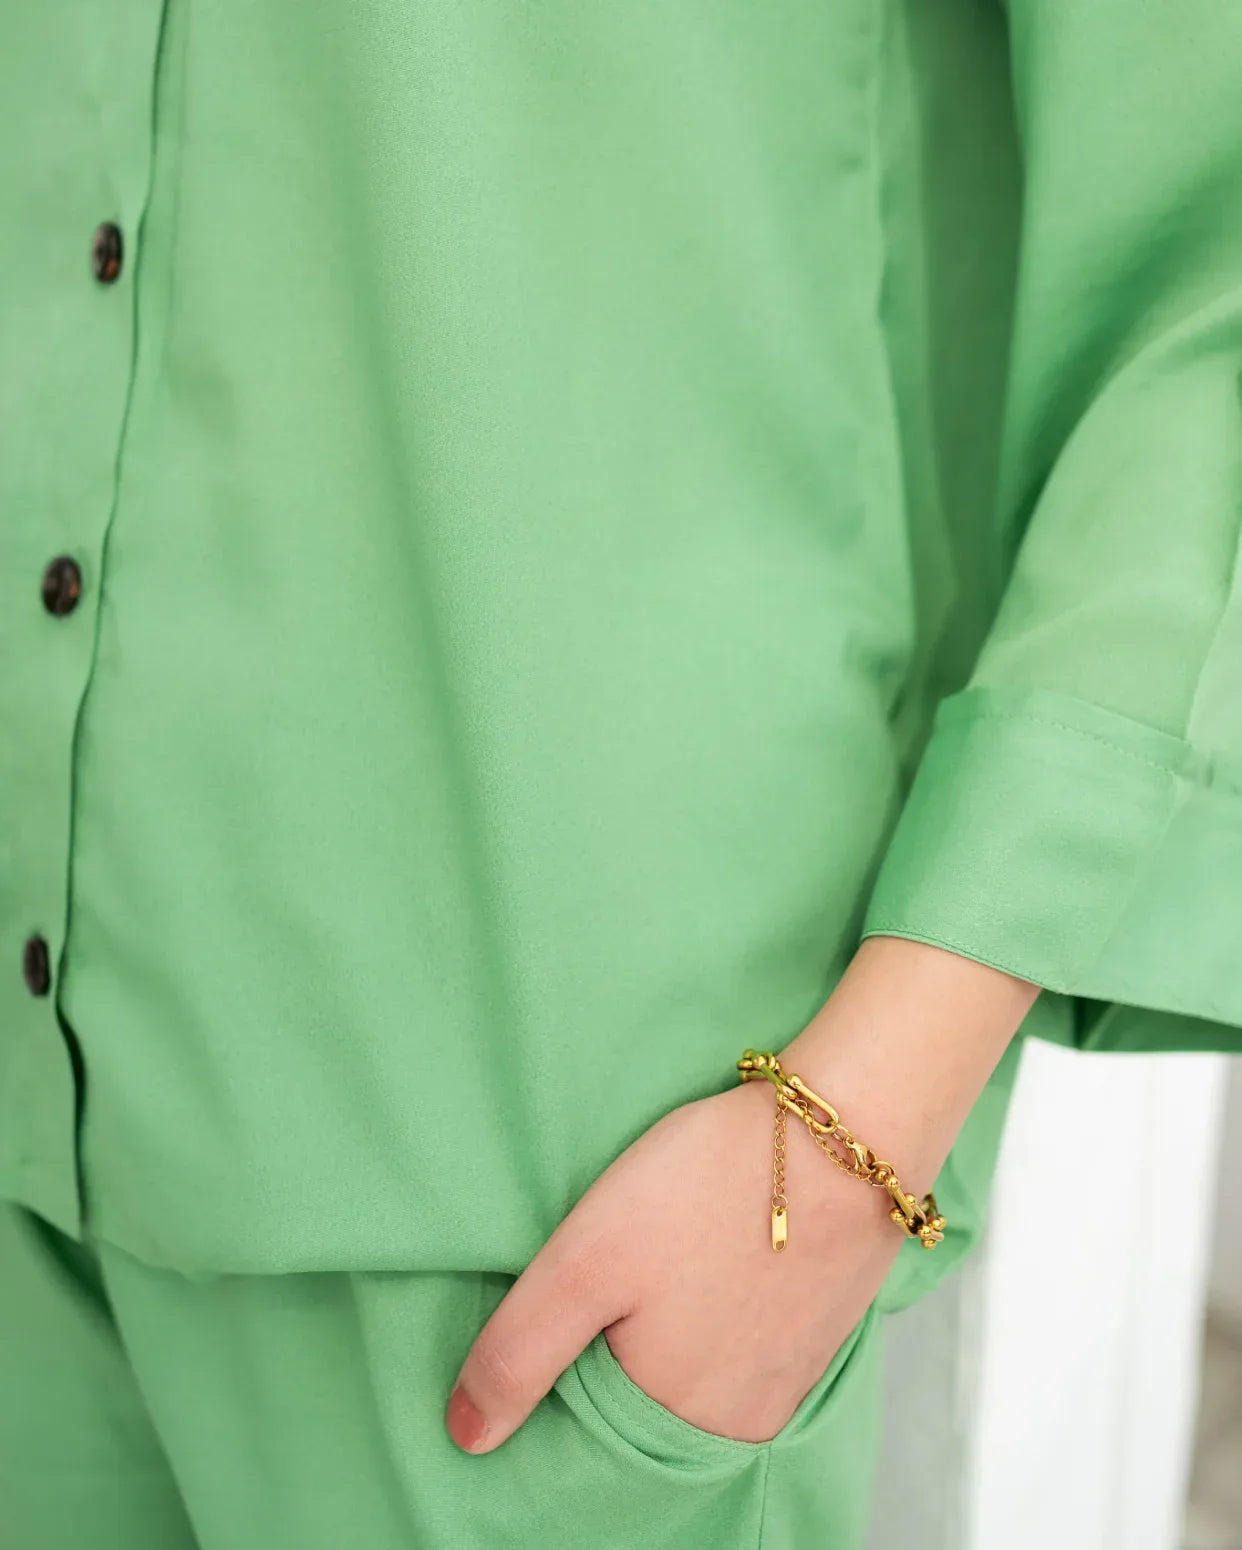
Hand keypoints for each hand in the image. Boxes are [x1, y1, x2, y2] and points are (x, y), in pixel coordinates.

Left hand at [445, 936, 1039, 1454]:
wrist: (846, 1126)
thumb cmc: (713, 1185)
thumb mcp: (588, 1260)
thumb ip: (520, 1353)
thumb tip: (465, 1434)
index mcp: (682, 1418)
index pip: (592, 1421)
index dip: (564, 1359)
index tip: (569, 1294)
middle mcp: (743, 1418)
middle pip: (650, 1396)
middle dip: (620, 1341)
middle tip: (618, 1260)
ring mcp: (791, 1372)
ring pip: (701, 1364)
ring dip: (673, 1320)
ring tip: (662, 1250)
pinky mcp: (821, 1323)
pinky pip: (749, 1335)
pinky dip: (721, 1302)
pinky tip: (711, 1248)